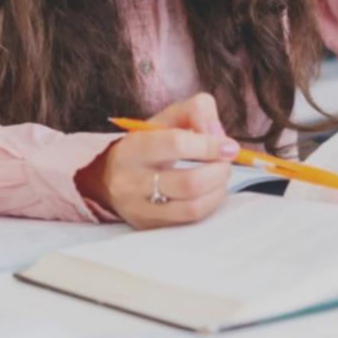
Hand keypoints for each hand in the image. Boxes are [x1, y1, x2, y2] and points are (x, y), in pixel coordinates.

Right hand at [76, 93, 240, 228]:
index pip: (176, 144)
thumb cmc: (145, 145)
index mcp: (132, 148)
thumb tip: (219, 135)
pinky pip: (190, 220)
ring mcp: (140, 209)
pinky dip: (210, 204)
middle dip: (218, 171)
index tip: (228, 146)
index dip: (209, 145)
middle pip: (189, 182)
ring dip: (218, 190)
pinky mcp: (150, 226)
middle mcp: (130, 182)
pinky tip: (209, 191)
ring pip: (192, 207)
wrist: (108, 178)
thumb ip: (196, 111)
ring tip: (219, 176)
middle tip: (226, 161)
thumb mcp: (165, 119)